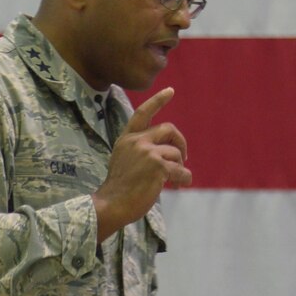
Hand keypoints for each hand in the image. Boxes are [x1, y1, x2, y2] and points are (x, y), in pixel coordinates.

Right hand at [94, 88, 190, 241]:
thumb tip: (168, 151)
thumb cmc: (119, 188)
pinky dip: (184, 178)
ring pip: (176, 153)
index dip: (158, 100)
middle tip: (183, 157)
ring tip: (174, 179)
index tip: (170, 90)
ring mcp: (148, 152)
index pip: (143, 113)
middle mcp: (137, 141)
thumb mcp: (125, 160)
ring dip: (180, 166)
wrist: (111, 204)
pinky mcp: (158, 166)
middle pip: (169, 129)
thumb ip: (142, 150)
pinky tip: (179, 184)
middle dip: (180, 142)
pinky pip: (181, 170)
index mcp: (127, 139)